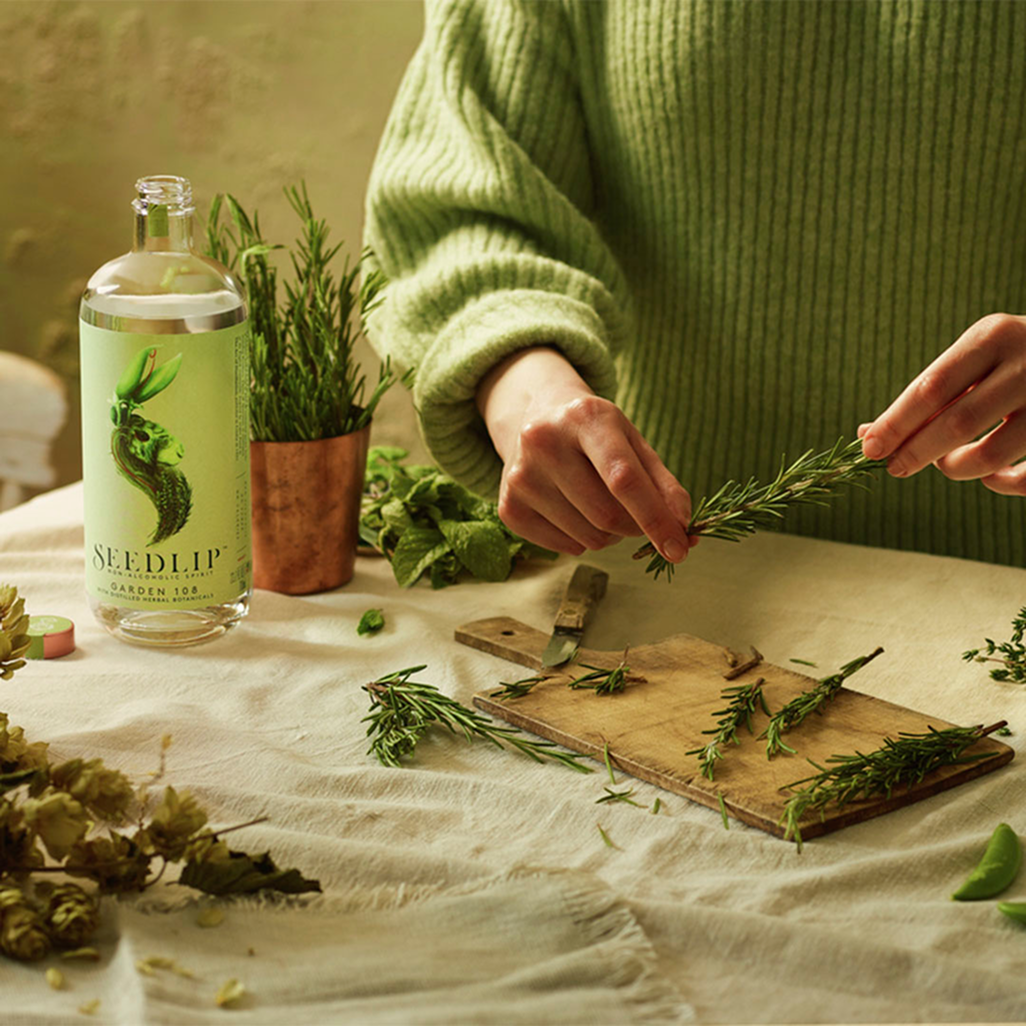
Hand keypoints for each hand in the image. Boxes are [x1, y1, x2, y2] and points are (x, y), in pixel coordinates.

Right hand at [476, 347, 694, 560]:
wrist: (536, 420)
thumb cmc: (597, 436)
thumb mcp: (634, 443)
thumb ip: (665, 486)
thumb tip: (684, 532)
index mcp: (585, 417)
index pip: (623, 479)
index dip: (655, 518)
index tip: (678, 548)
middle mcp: (543, 442)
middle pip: (606, 516)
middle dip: (634, 527)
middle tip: (635, 514)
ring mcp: (520, 476)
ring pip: (588, 538)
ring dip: (609, 535)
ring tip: (599, 504)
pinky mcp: (508, 508)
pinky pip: (565, 548)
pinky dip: (582, 540)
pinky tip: (574, 510)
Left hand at [859, 313, 1025, 494]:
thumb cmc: (1013, 358)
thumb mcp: (975, 356)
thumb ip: (928, 392)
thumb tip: (867, 434)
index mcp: (994, 337)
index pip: (931, 388)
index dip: (895, 423)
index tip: (869, 448)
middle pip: (958, 423)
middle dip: (917, 451)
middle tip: (895, 467)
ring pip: (990, 455)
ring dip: (955, 467)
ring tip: (945, 463)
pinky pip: (1025, 479)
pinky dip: (1001, 484)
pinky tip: (991, 477)